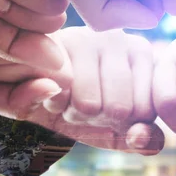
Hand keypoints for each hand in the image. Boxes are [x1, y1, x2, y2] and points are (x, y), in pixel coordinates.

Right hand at [0, 28, 163, 154]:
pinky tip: (49, 88)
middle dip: (97, 120)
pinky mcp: (55, 43)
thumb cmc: (81, 102)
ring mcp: (87, 36)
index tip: (109, 109)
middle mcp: (119, 38)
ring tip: (67, 97)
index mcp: (142, 55)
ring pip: (90, 105)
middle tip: (83, 104)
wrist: (30, 83)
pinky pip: (61, 95)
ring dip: (72, 113)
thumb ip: (140, 139)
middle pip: (119, 110)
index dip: (121, 124)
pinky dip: (52, 106)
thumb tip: (140, 137)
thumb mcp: (114, 127)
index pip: (145, 112)